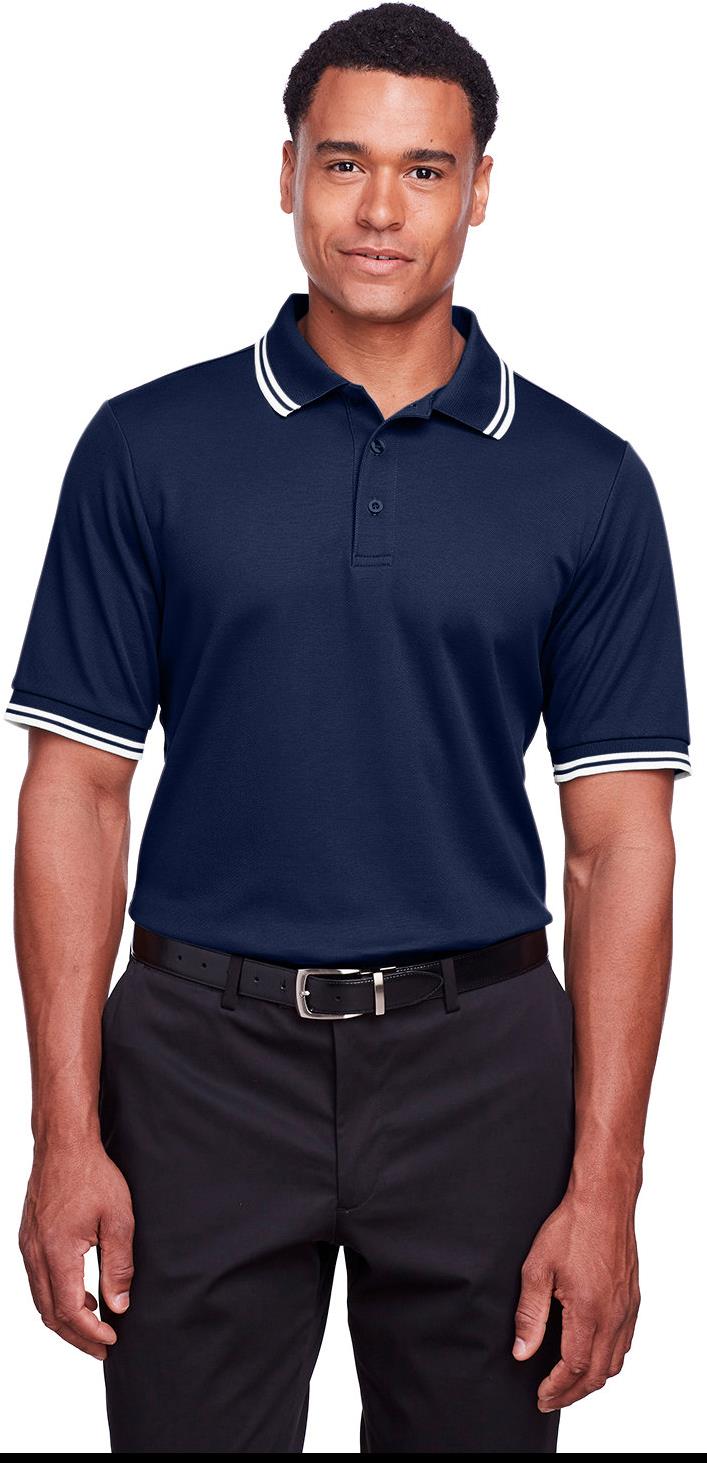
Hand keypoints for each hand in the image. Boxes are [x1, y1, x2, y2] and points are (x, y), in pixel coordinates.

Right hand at [18, 1138, 134, 1359]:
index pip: (70, 1310)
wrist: (63, 1144)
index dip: (90, 1332)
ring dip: (65, 1319)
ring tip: (94, 1326)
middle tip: (102, 1348)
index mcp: (57, 1252)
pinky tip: (80, 1293)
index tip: (112, 1340)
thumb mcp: (118, 1218)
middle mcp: (35, 1254)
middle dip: (77, 1337)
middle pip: (50, 1313)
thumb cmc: (93, 1175)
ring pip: (40, 1299)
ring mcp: (27, 1246)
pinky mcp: (28, 1238)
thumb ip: (118, 1265)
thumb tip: (118, 1305)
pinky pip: (38, 1281)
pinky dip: (56, 1297)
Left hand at [512, 1188, 639, 1410]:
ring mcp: (627, 1309)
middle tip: (550, 1399)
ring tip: (569, 1385)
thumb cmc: (571, 1228)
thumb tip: (522, 1352)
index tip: (540, 1396)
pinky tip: (593, 1355)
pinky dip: (609, 1360)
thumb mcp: (537, 1268)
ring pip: (615, 1362)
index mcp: (589, 1312)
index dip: (556, 1388)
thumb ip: (530, 1314)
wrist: (604, 1201)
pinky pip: (625, 1343)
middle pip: (598, 1374)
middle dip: (573, 1394)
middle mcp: (614, 1316)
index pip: (574, 1367)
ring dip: (592, 1380)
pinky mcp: (633, 1300)